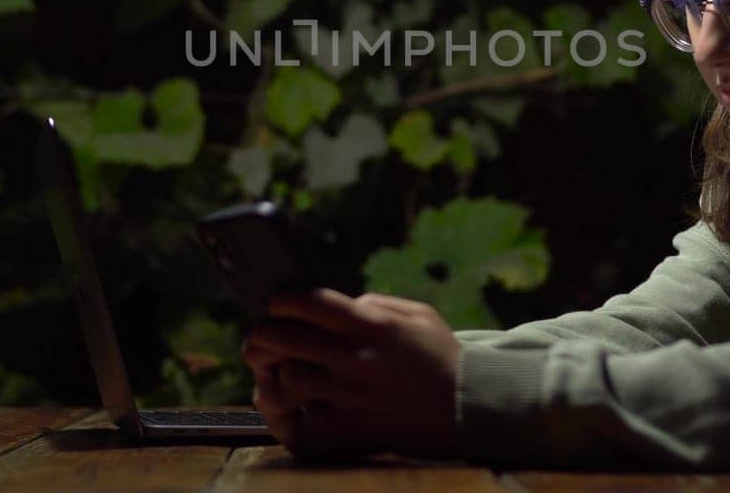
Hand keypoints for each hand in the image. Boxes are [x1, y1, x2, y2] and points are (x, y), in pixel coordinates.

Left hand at [241, 289, 460, 458]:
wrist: (467, 408)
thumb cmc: (442, 357)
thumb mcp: (418, 315)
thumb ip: (376, 303)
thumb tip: (340, 305)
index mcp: (373, 325)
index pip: (311, 303)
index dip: (284, 300)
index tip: (276, 303)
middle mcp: (357, 358)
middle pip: (287, 338)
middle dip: (266, 331)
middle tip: (262, 332)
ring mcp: (351, 396)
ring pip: (288, 377)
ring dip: (280, 369)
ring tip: (279, 365)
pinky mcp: (350, 428)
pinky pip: (303, 417)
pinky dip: (296, 408)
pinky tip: (298, 400)